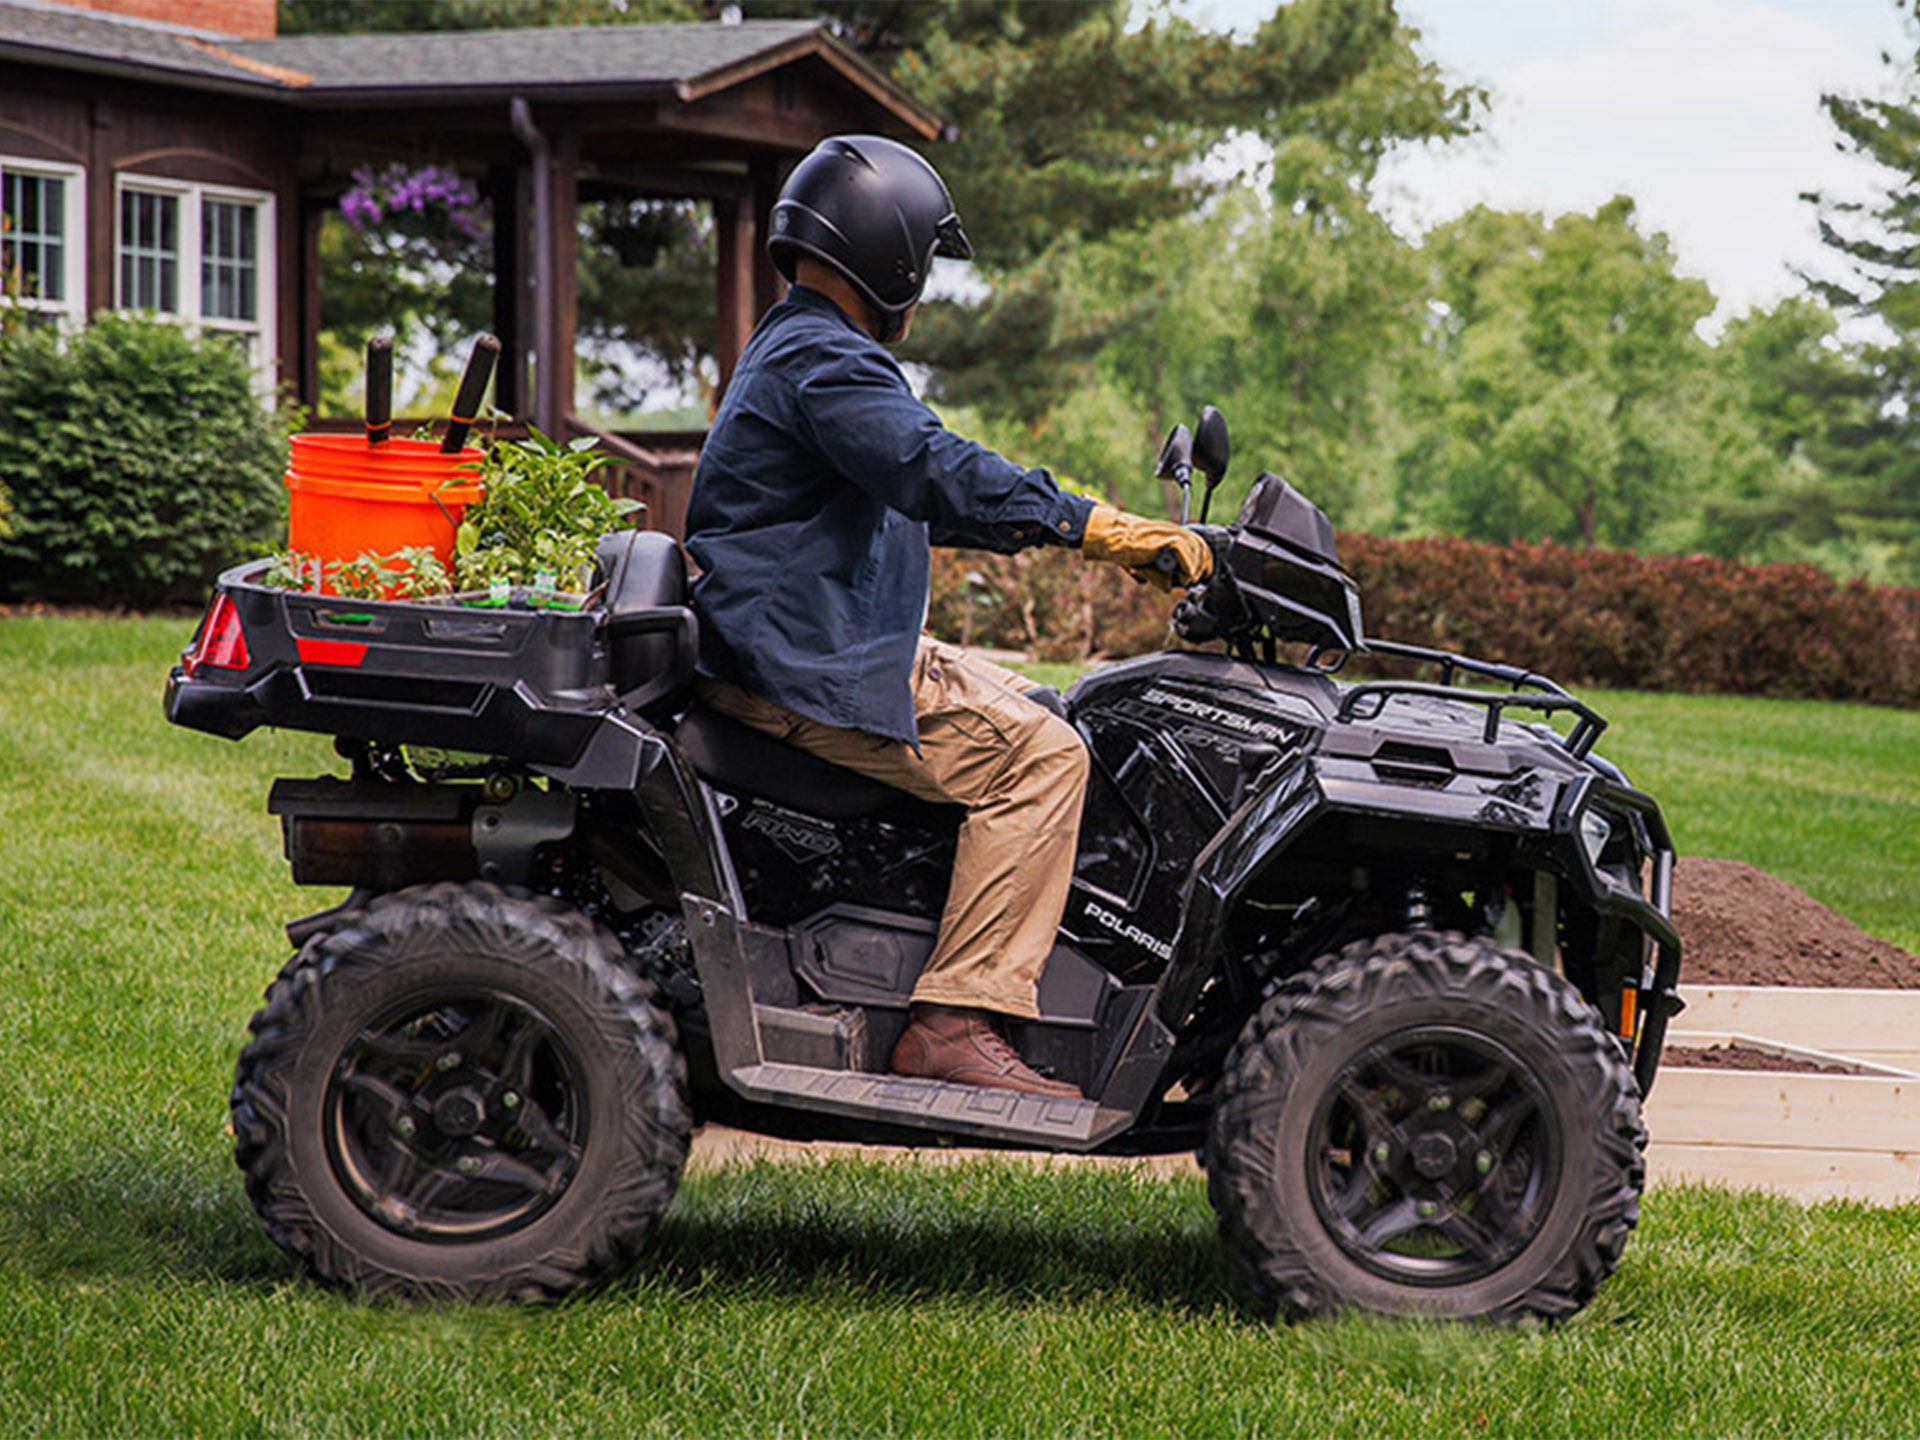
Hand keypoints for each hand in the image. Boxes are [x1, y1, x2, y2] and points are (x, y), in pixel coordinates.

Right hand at [1082, 504, 1213, 589]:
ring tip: (1185, 580)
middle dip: (1202, 569)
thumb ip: (1161, 573)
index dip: (1204, 564)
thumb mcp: (1150, 564)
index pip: (1201, 547)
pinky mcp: (1167, 538)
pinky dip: (1187, 567)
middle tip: (1191, 582)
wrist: (1114, 538)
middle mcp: (1178, 532)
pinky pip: (1186, 553)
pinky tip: (1181, 575)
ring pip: (1197, 552)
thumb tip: (1170, 586)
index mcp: (1176, 534)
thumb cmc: (1128, 551)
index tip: (1198, 578)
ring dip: (1194, 570)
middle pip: (1203, 549)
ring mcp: (1173, 533)